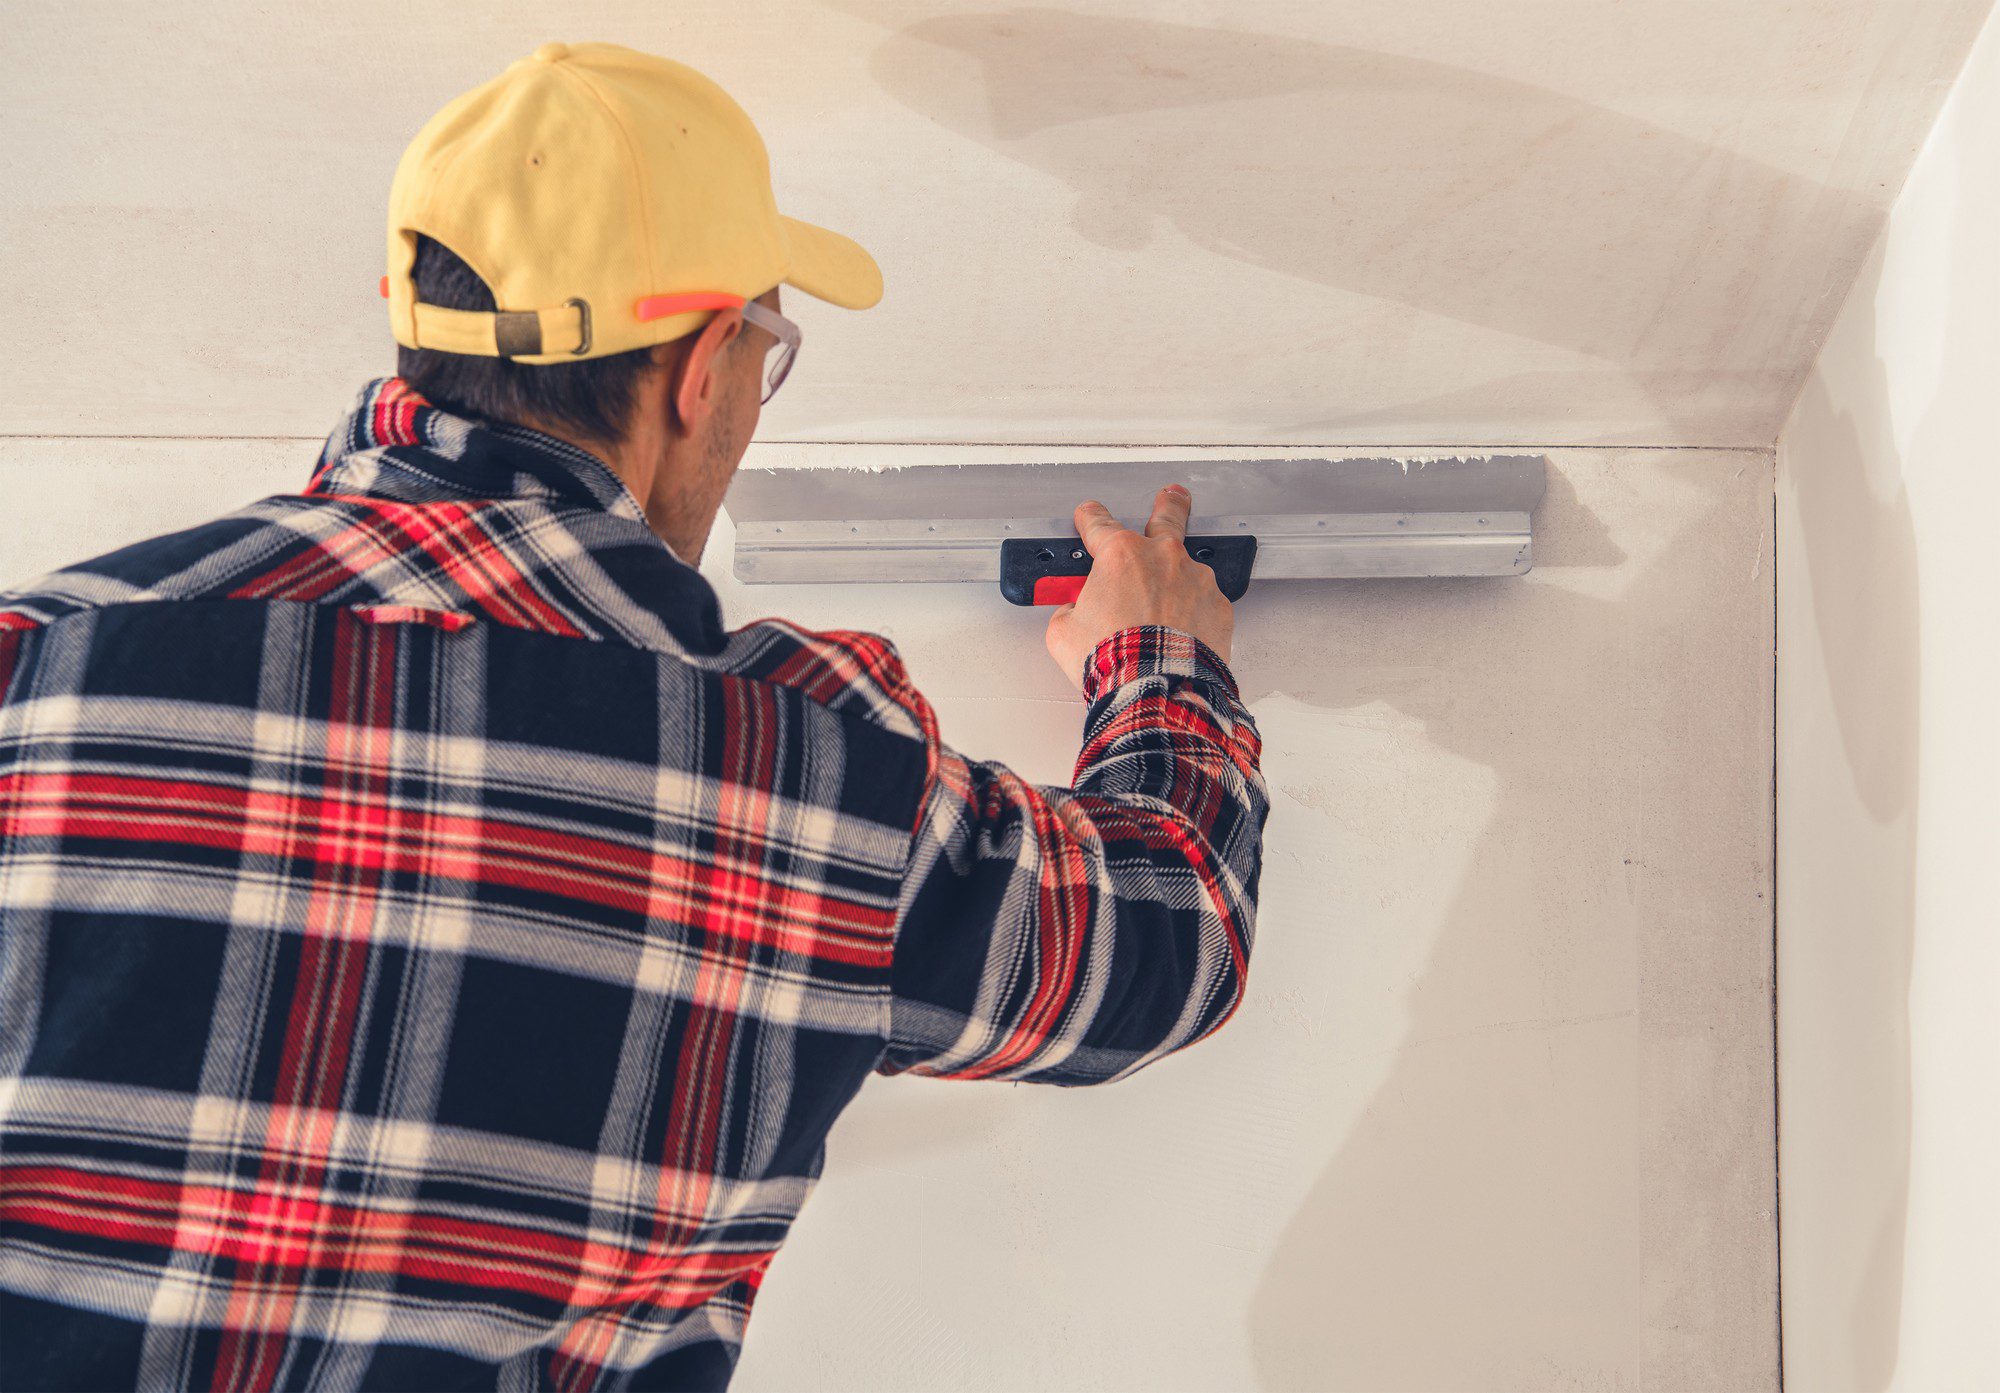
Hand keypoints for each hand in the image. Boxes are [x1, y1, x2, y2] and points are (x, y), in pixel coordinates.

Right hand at [1044, 484, 1236, 690]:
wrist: (1155, 689)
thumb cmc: (1113, 660)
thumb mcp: (1063, 632)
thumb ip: (1069, 609)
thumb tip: (1075, 611)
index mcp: (1121, 556)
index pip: (1099, 525)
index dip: (1089, 518)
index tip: (1088, 515)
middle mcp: (1163, 558)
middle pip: (1167, 517)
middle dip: (1168, 504)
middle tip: (1171, 495)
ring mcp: (1196, 580)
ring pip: (1186, 569)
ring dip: (1177, 579)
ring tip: (1167, 603)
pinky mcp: (1218, 607)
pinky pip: (1203, 603)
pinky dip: (1193, 613)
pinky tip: (1181, 631)